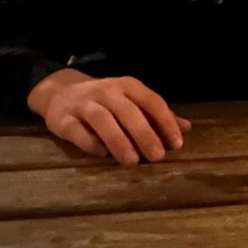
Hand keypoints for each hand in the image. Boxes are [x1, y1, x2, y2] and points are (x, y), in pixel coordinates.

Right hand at [28, 68, 191, 164]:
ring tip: (132, 161)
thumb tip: (187, 128)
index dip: (165, 121)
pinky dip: (91, 144)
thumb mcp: (131, 101)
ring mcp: (83, 104)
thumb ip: (157, 115)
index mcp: (128, 86)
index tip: (176, 143)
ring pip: (103, 120)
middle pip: (128, 111)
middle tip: (157, 156)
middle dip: (145, 134)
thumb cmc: (105, 101)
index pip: (151, 101)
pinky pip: (78, 132)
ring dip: (119, 140)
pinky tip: (103, 155)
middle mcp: (106, 91)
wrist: (60, 92)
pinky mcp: (63, 120)